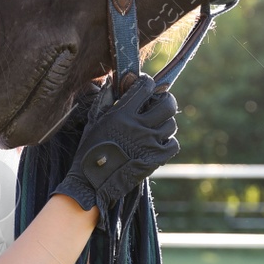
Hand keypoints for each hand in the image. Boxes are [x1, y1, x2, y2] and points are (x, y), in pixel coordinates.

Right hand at [55, 73, 178, 213]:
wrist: (92, 183)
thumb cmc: (90, 150)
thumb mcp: (93, 121)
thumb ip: (104, 99)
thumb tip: (111, 81)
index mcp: (122, 114)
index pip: (145, 88)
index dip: (148, 83)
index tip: (147, 84)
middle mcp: (139, 126)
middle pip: (167, 104)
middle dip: (167, 99)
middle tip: (162, 101)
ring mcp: (149, 143)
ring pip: (171, 124)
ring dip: (166, 121)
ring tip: (157, 124)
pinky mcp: (155, 159)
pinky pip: (173, 144)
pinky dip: (168, 141)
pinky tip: (159, 141)